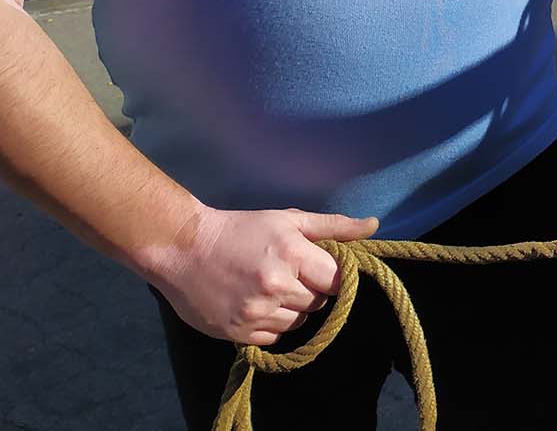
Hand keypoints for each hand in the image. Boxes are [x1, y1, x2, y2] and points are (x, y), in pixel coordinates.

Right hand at [145, 205, 378, 344]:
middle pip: (318, 303)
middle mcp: (276, 287)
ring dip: (292, 309)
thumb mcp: (288, 219)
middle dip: (311, 290)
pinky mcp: (238, 334)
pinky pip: (274, 337)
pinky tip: (256, 304)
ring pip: (298, 323)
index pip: (337, 280)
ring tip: (271, 288)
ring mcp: (256, 314)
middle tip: (289, 274)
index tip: (321, 269)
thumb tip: (373, 226)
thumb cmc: (241, 230)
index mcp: (293, 255)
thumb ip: (334, 226)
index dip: (332, 276)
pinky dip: (271, 325)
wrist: (182, 249)